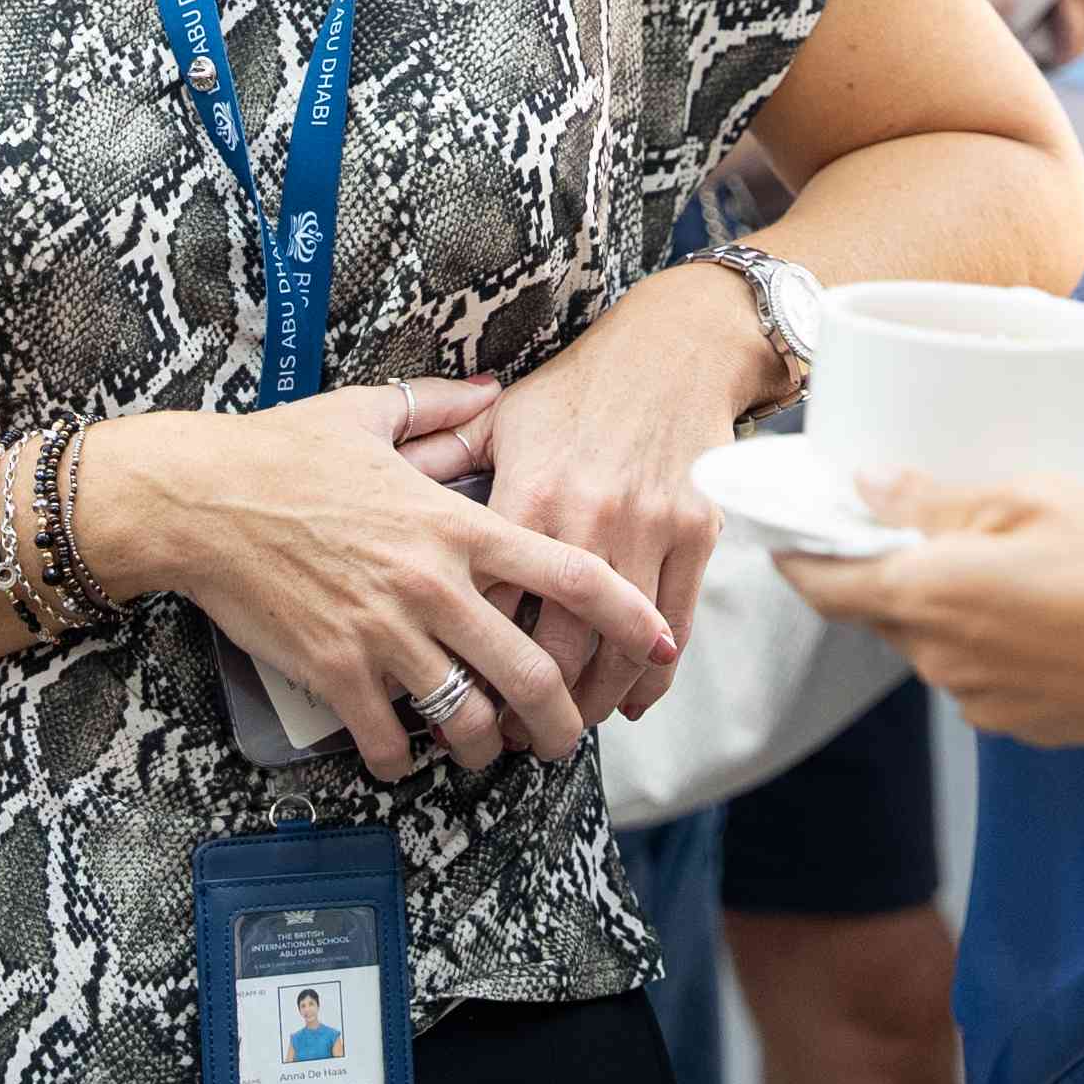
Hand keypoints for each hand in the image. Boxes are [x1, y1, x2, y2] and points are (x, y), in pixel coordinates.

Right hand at [108, 378, 674, 783]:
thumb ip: (443, 407)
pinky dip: (403, 760)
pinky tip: (404, 756)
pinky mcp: (334, 671)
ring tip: (487, 751)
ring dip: (486, 747)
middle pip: (533, 672)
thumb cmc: (284, 452)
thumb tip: (491, 389)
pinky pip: (389, 740)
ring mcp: (384, 634)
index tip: (658, 639)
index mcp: (457, 523)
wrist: (200, 498)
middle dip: (563, 720)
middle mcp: (434, 585)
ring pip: (468, 719)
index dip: (628, 613)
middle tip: (565, 736)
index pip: (571, 573)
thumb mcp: (371, 412)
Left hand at [475, 267, 760, 724]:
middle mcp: (589, 515)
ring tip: (563, 727)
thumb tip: (387, 499)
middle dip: (529, 705)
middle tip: (508, 734)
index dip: (470, 661)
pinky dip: (651, 677)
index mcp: (530, 491)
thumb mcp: (504, 418)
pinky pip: (674, 624)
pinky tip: (628, 701)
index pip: (490, 604)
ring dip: (590, 704)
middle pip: (555, 646)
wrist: (672, 348)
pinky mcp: (696, 531)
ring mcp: (649, 526)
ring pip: (618, 649)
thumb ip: (445, 463)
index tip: (455, 693)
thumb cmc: (578, 386)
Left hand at [780, 470, 1083, 748]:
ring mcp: (984, 703)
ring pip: (940, 641)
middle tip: (935, 517)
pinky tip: (1050, 606)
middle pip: (885, 611)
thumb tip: (870, 486)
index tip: (790, 529)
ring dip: (955, 602)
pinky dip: (997, 638)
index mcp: (930, 597)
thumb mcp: (1039, 499)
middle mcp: (942, 662)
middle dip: (895, 568)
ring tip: (1017, 556)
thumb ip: (940, 500)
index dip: (800, 555)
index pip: (825, 585)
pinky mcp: (1026, 727)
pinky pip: (985, 673)